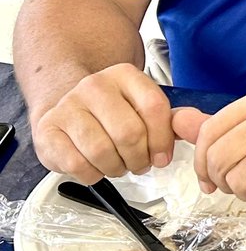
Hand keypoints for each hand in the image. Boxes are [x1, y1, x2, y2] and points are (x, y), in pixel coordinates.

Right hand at [31, 63, 175, 181]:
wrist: (66, 107)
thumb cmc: (111, 111)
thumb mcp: (140, 105)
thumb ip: (167, 118)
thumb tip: (193, 127)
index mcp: (124, 76)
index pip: (154, 107)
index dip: (163, 140)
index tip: (163, 157)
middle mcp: (94, 86)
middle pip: (129, 133)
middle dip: (139, 158)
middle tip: (139, 164)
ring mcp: (68, 107)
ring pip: (102, 151)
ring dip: (116, 168)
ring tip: (118, 165)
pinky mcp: (47, 131)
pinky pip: (77, 165)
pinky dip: (93, 174)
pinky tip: (96, 167)